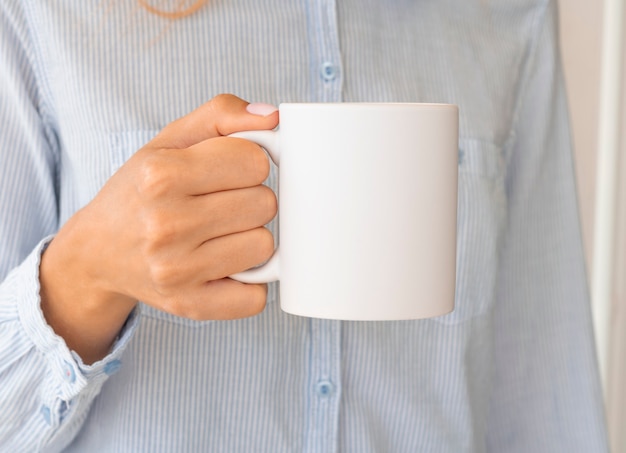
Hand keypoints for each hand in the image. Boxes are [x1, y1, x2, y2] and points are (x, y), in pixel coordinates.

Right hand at [40, 94, 278, 361]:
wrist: (98, 251)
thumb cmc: (142, 190)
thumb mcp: (170, 140)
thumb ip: (222, 116)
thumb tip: (273, 116)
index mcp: (160, 175)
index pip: (255, 161)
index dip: (249, 163)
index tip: (229, 172)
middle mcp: (165, 224)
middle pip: (265, 204)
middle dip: (251, 199)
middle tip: (221, 204)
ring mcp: (177, 270)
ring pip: (265, 247)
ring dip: (250, 238)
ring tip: (219, 234)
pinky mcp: (189, 306)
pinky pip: (256, 297)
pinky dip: (249, 282)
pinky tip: (225, 267)